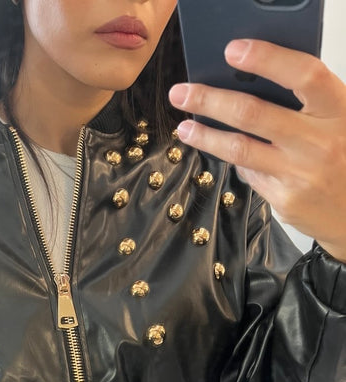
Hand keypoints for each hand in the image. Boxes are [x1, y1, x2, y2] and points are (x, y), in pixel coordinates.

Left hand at [168, 39, 345, 261]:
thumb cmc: (344, 156)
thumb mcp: (337, 121)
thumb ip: (304, 104)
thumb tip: (247, 83)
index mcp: (338, 111)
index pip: (303, 75)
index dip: (267, 59)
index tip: (233, 51)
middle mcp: (319, 142)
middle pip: (253, 114)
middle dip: (210, 101)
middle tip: (181, 93)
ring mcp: (300, 174)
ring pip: (240, 149)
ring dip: (205, 136)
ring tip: (185, 127)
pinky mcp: (285, 200)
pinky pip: (250, 173)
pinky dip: (234, 160)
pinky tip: (223, 152)